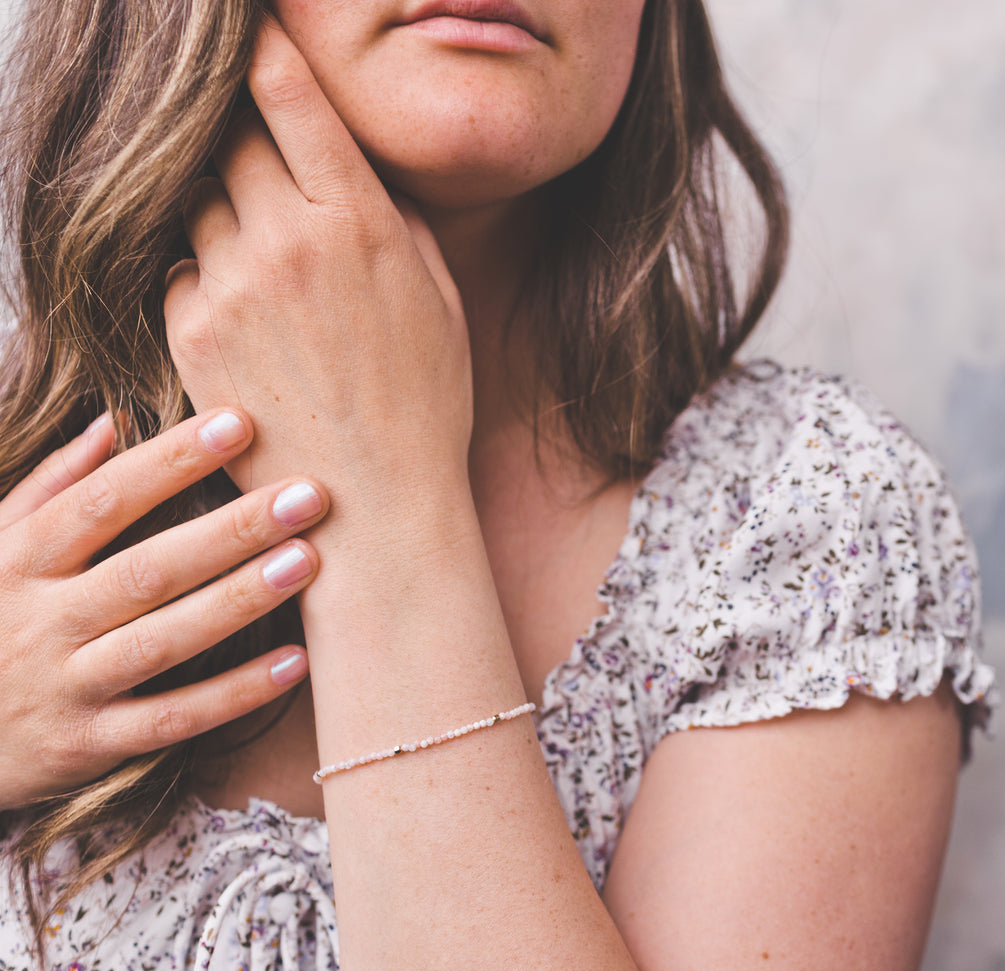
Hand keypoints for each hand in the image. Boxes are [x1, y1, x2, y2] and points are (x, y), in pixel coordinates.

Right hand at [0, 409, 328, 809]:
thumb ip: (49, 487)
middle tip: (307, 496)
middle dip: (231, 530)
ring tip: (308, 563)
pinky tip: (296, 663)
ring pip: (163, 641)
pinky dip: (233, 694)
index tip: (238, 423)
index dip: (169, 460)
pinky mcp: (88, 743)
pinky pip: (171, 719)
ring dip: (238, 602)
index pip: (103, 500)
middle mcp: (43, 621)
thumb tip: (110, 422)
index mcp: (19, 561)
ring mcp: (67, 686)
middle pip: (148, 569)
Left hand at [164, 18, 471, 517]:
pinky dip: (205, 278)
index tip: (251, 31)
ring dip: (224, 217)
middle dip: (242, 142)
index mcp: (359, 221)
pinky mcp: (191, 336)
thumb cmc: (424, 404)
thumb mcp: (440, 299)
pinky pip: (180, 271)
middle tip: (265, 173)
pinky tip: (246, 320)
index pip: (289, 94)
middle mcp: (288, 241)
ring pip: (198, 205)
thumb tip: (355, 171)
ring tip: (267, 272)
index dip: (264, 50)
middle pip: (229, 139)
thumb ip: (396, 219)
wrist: (378, 505)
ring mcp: (232, 288)